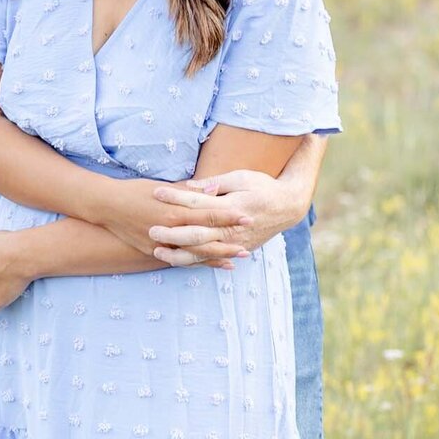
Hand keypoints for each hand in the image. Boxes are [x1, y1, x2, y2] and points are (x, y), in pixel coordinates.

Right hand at [101, 178, 249, 267]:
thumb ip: (190, 191)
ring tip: (236, 260)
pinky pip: (180, 260)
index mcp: (174, 210)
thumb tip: (214, 188)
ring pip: (194, 254)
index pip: (208, 214)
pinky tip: (212, 265)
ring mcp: (161, 244)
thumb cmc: (136, 191)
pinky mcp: (153, 252)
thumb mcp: (163, 187)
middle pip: (205, 239)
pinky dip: (197, 263)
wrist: (107, 206)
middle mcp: (170, 230)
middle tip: (247, 246)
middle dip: (227, 243)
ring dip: (216, 257)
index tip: (248, 217)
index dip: (229, 217)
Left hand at [148, 169, 299, 265]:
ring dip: (178, 254)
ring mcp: (234, 243)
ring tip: (157, 252)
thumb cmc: (263, 186)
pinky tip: (176, 262)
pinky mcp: (236, 250)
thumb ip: (216, 183)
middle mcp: (232, 228)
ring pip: (202, 253)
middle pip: (197, 233)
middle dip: (172, 233)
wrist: (287, 207)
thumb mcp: (241, 177)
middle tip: (151, 229)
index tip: (157, 192)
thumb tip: (193, 186)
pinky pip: (211, 260)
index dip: (176, 197)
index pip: (198, 203)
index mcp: (232, 206)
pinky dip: (194, 262)